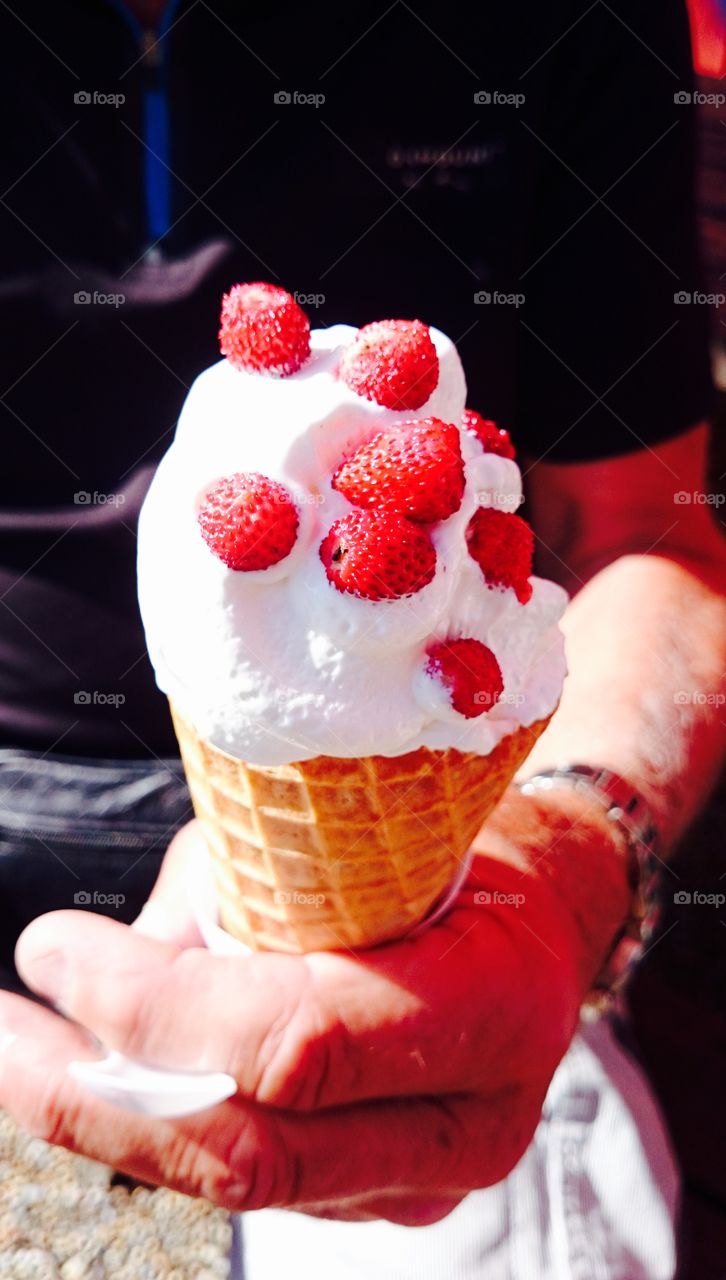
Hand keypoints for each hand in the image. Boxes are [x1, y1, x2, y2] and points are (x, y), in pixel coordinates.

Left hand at [0, 795, 627, 1223]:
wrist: (538, 924)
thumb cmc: (449, 848)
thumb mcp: (355, 839)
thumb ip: (242, 908)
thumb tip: (107, 968)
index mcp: (490, 1004)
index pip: (299, 1041)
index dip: (156, 1007)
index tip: (49, 949)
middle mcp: (467, 1123)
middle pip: (252, 1152)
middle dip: (97, 1101)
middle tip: (4, 1037)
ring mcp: (425, 1181)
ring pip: (238, 1179)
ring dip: (112, 1118)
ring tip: (26, 1049)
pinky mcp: (382, 1197)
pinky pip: (254, 1175)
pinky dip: (165, 1126)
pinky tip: (101, 1075)